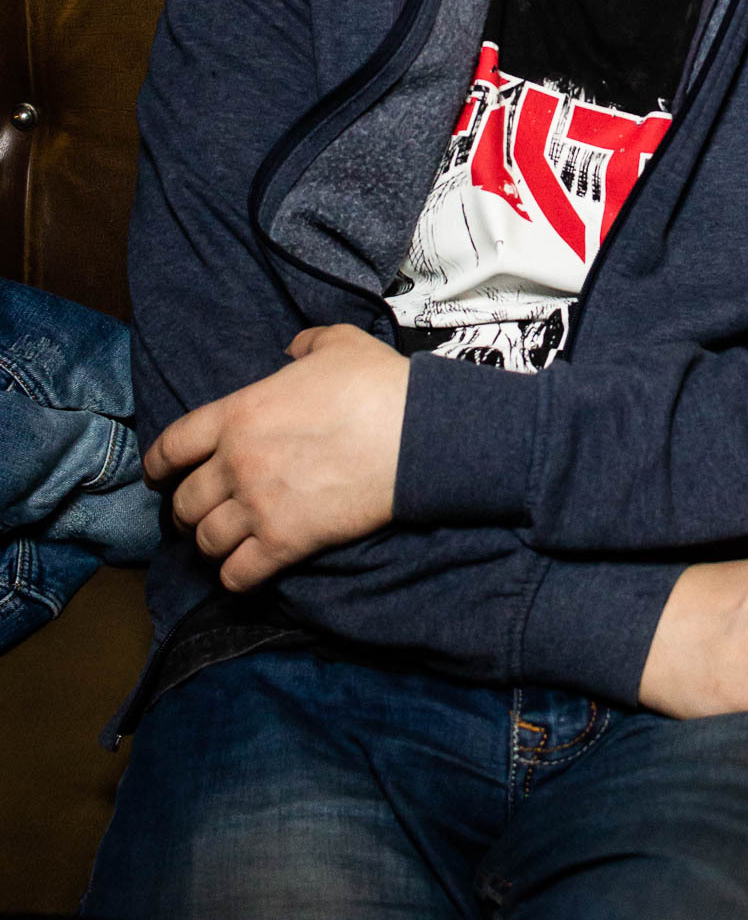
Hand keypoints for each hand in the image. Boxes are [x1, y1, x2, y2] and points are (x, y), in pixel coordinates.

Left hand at [144, 323, 409, 592]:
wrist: (416, 434)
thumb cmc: (377, 385)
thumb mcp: (338, 343)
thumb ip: (305, 343)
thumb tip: (292, 349)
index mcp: (239, 412)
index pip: (172, 445)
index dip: (158, 464)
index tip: (159, 475)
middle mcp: (238, 462)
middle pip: (184, 501)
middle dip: (188, 510)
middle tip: (202, 512)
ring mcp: (259, 505)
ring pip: (207, 540)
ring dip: (212, 543)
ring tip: (225, 542)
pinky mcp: (287, 542)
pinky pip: (238, 574)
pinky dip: (236, 576)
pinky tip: (247, 571)